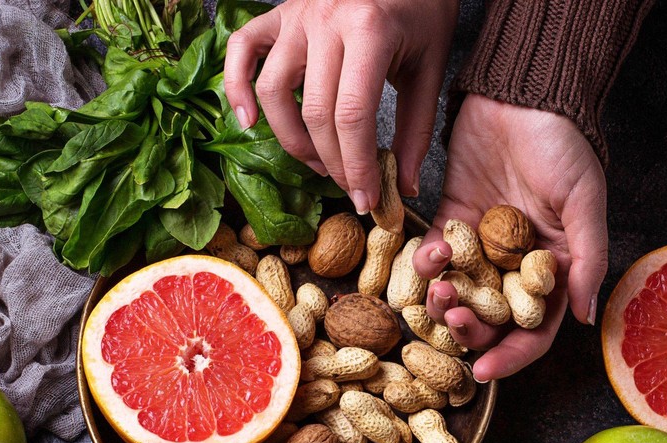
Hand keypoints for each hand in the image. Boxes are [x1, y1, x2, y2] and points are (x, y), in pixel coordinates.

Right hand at [224, 0, 458, 212]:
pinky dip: (236, 86)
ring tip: (317, 161)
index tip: (366, 200)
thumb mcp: (430, 67)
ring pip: (272, 90)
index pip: (352, 117)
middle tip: (349, 187)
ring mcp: (296, 15)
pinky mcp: (278, 14)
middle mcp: (325, 20)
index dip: (356, 167)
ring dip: (291, 138)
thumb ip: (415, 129)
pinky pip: (241, 49)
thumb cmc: (422, 10)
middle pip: (314, 112)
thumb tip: (404, 186)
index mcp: (369, 30)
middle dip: (332, 163)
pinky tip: (248, 121)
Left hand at [413, 95, 607, 381]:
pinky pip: (436, 255)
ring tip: (438, 295)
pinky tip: (431, 255)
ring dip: (444, 302)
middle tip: (455, 324)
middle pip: (490, 318)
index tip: (485, 370)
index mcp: (554, 269)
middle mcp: (515, 266)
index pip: (534, 328)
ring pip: (459, 293)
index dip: (512, 354)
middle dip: (471, 330)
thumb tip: (584, 318)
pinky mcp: (452, 221)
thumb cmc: (564, 147)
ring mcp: (481, 246)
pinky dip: (428, 262)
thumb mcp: (584, 203)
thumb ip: (586, 260)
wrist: (521, 97)